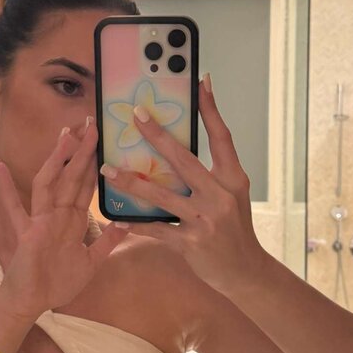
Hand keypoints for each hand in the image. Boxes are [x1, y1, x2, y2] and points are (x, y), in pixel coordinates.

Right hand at [0, 120, 130, 319]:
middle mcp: (56, 214)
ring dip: (57, 160)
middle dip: (80, 151)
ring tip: (66, 135)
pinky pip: (17, 207)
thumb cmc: (56, 283)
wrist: (30, 302)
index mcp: (71, 220)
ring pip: (51, 183)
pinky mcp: (29, 231)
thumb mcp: (91, 262)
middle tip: (89, 123)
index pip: (84, 186)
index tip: (100, 140)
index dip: (93, 164)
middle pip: (70, 177)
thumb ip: (106, 242)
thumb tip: (126, 222)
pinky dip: (6, 187)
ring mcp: (40, 220)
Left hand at [101, 76, 266, 298]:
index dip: (211, 109)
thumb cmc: (234, 228)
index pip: (222, 137)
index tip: (201, 82)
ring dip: (131, 181)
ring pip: (162, 195)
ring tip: (108, 169)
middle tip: (136, 115)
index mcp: (233, 178)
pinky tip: (115, 216)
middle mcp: (221, 194)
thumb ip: (210, 173)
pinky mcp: (191, 243)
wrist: (245, 271)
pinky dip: (135, 223)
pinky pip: (156, 229)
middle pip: (185, 159)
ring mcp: (206, 219)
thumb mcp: (231, 195)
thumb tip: (178, 147)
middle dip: (158, 136)